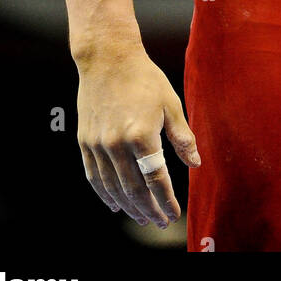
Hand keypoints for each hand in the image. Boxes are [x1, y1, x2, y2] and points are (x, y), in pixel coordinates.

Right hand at [76, 44, 200, 227]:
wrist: (107, 58)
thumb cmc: (144, 78)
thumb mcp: (170, 103)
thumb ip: (182, 137)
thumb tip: (195, 164)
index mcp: (141, 134)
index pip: (156, 179)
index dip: (166, 200)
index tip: (174, 214)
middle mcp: (117, 143)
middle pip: (134, 189)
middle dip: (149, 210)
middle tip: (160, 222)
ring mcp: (98, 144)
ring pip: (113, 188)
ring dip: (129, 207)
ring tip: (142, 218)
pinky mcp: (85, 142)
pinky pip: (94, 177)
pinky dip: (104, 194)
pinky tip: (115, 204)